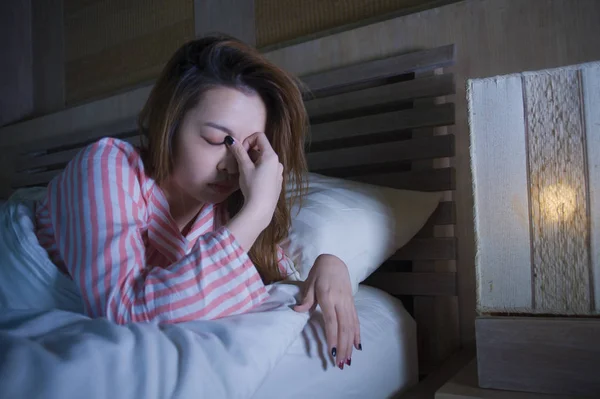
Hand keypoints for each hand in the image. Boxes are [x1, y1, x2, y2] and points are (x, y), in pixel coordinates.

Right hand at [226, 133, 282, 229]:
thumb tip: (231, 139)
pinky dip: (258, 170)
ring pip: (263, 160)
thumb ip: (238, 151)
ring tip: (245, 173)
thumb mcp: (244, 167)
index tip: (241, 152)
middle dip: (249, 152)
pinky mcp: (277, 182)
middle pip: (261, 149)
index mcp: (271, 155)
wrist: (260, 209)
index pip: (259, 136)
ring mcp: (278, 172)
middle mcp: (277, 162)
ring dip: (253, 162)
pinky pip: (267, 170)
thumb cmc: (253, 186)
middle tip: (240, 163)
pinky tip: (253, 181)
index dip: (248, 140)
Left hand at [294, 254, 360, 369]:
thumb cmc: (319, 273)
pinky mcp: (352, 303)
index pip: (331, 320)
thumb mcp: (309, 283)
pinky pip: (356, 320)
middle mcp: (340, 301)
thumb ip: (306, 299)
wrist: (334, 261)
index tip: (332, 351)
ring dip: (350, 344)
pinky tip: (358, 346)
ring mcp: (348, 303)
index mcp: (328, 296)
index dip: (332, 337)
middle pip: (344, 327)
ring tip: (348, 359)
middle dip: (343, 347)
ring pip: (351, 326)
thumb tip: (297, 311)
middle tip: (340, 363)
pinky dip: (357, 334)